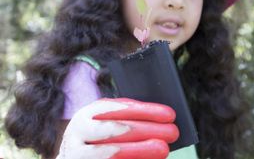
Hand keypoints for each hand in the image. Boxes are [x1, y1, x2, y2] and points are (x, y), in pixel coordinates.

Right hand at [56, 98, 178, 158]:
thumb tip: (157, 120)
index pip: (119, 107)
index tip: (168, 114)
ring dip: (140, 150)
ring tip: (163, 148)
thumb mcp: (105, 121)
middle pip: (116, 128)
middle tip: (171, 131)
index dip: (145, 110)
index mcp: (88, 113)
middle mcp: (78, 131)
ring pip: (111, 152)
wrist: (73, 158)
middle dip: (147, 129)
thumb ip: (125, 119)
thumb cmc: (96, 137)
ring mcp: (76, 153)